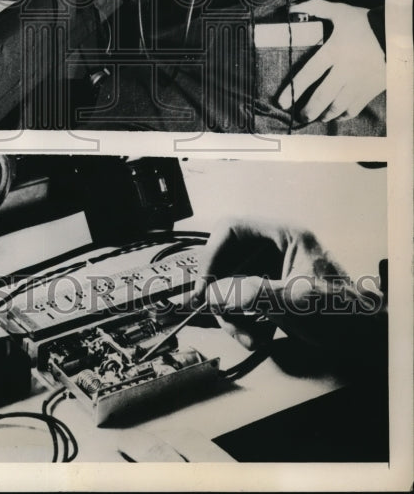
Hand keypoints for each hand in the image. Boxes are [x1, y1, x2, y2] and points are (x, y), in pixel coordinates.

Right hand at [188, 217, 384, 350]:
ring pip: (230, 284)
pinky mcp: (270, 293)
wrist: (367, 341)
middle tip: (223, 317)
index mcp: (284, 235)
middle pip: (227, 260)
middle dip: (222, 293)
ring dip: (232, 313)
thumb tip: (212, 295)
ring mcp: (271, 271)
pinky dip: (243, 321)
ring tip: (249, 337)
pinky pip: (242, 301)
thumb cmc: (342, 315)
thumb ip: (253, 295)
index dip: (212, 255)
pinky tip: (257, 337)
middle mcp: (274, 249)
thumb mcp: (297, 302)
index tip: (204, 288)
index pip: (232, 230)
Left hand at [276, 0, 385, 122]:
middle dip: (307, 110)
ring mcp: (359, 82)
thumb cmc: (366, 22)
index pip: (309, 74)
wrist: (397, 33)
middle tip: (299, 116)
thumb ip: (315, 7)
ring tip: (314, 117)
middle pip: (322, 96)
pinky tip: (335, 115)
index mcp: (334, 51)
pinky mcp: (371, 89)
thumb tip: (291, 7)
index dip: (293, 90)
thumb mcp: (340, 11)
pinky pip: (354, 108)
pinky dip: (343, 115)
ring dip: (323, 115)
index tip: (281, 102)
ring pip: (338, 106)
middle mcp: (345, 70)